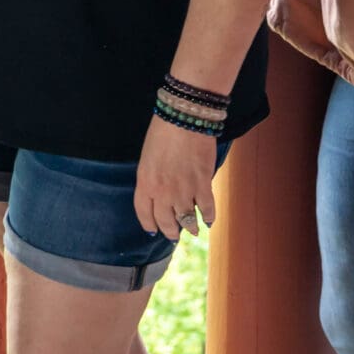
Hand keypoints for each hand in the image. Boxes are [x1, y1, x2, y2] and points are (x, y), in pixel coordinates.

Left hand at [135, 116, 219, 242]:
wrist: (183, 119)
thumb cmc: (162, 133)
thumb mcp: (147, 157)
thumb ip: (151, 177)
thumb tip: (160, 192)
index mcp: (145, 182)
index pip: (144, 213)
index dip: (149, 224)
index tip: (153, 231)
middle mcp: (162, 192)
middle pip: (165, 220)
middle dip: (170, 230)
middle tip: (174, 235)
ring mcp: (183, 190)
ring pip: (186, 219)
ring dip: (190, 227)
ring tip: (193, 230)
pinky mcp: (202, 184)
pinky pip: (206, 208)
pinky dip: (208, 217)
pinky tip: (208, 220)